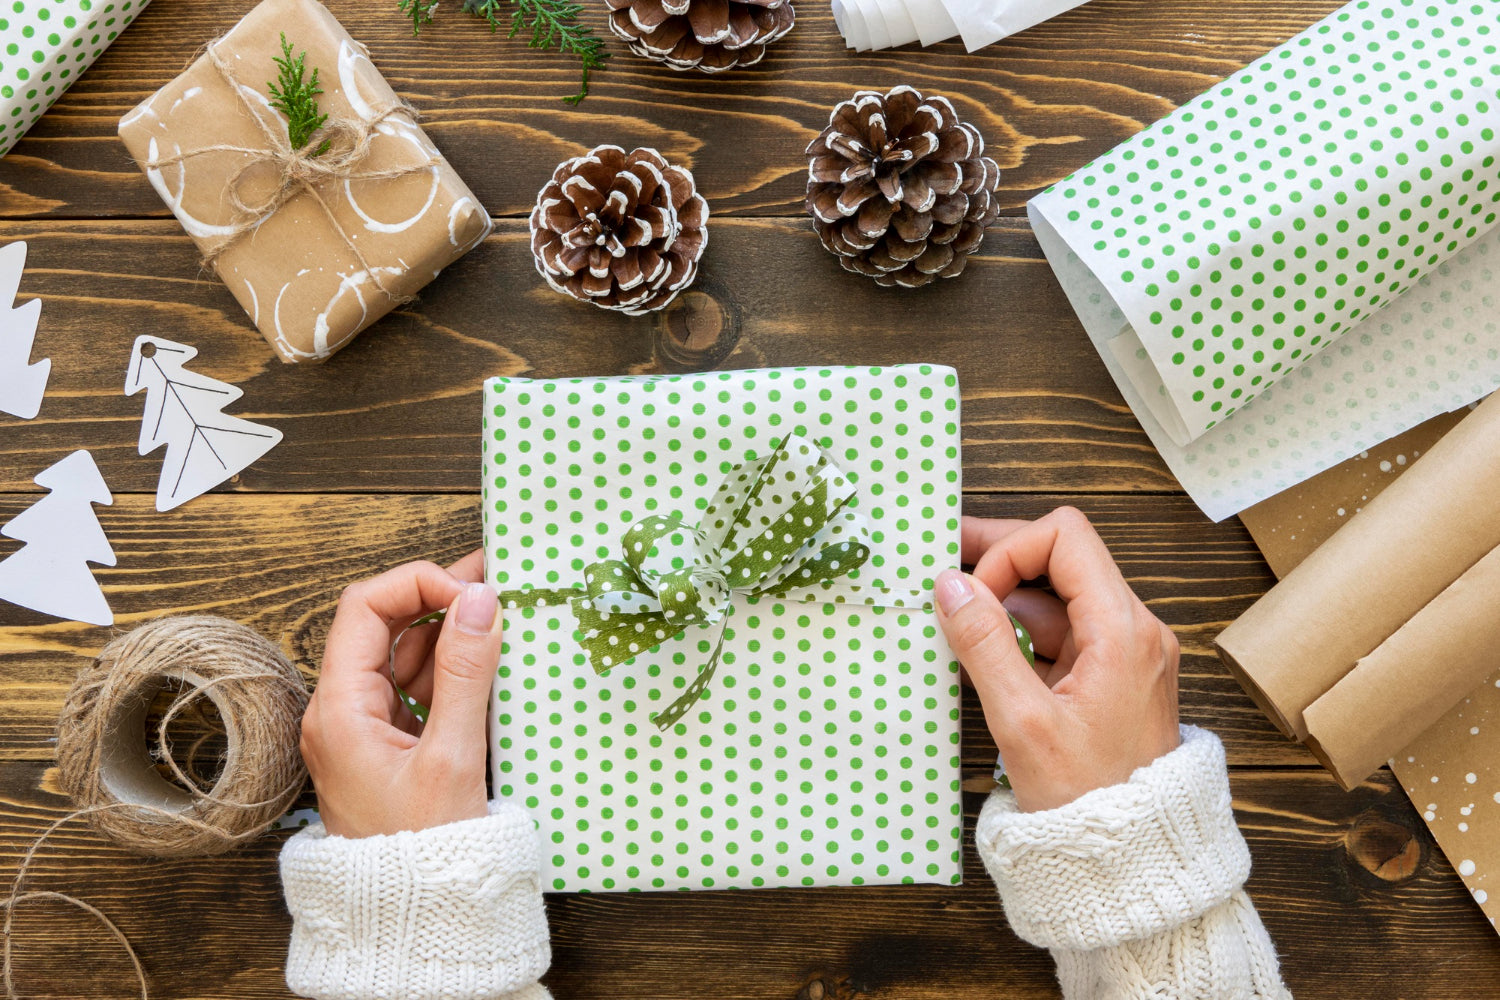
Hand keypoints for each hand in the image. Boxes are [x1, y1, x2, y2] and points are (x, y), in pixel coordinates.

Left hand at [300, 549, 501, 837]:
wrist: (415, 920)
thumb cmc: (425, 855)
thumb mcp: (452, 757)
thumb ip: (467, 673)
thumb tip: (480, 599)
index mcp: (338, 709)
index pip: (364, 608)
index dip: (417, 583)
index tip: (470, 590)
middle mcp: (342, 712)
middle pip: (383, 625)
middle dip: (438, 598)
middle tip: (495, 584)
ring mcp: (366, 729)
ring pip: (404, 656)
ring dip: (451, 632)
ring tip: (502, 616)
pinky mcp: (391, 747)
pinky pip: (418, 690)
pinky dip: (454, 670)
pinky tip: (491, 661)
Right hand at [934, 508, 1179, 811]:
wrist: (1134, 862)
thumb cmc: (1087, 803)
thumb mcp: (1023, 723)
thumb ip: (985, 646)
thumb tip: (951, 585)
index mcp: (1124, 631)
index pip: (1065, 537)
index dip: (1010, 550)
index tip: (973, 593)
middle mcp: (1135, 630)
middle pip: (1062, 558)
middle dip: (1000, 560)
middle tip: (942, 567)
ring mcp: (1127, 653)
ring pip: (1059, 596)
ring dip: (1006, 600)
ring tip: (953, 616)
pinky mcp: (1113, 677)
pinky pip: (1064, 633)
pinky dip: (1021, 634)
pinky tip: (979, 651)